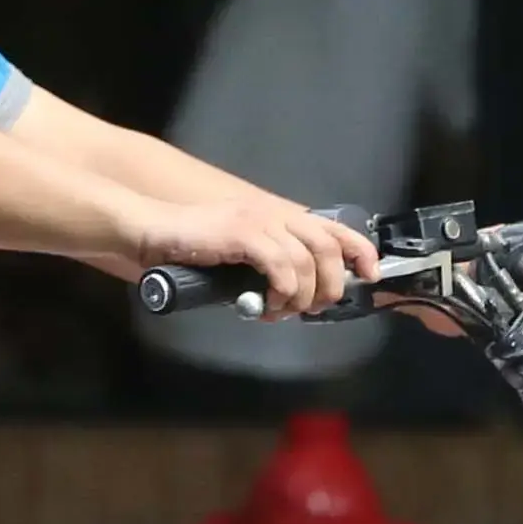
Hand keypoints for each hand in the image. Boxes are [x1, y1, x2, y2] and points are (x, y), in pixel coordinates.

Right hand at [120, 192, 376, 318]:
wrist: (153, 231)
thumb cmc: (191, 248)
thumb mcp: (241, 257)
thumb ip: (268, 269)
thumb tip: (291, 300)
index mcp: (280, 216)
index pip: (336, 228)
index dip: (361, 251)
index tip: (369, 275)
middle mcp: (276, 213)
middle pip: (330, 246)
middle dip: (331, 285)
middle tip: (313, 308)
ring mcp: (259, 220)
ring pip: (308, 259)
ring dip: (302, 295)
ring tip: (282, 310)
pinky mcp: (242, 232)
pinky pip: (281, 264)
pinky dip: (283, 289)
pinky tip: (267, 302)